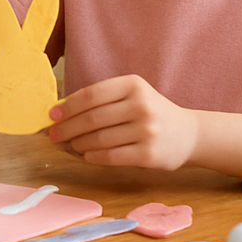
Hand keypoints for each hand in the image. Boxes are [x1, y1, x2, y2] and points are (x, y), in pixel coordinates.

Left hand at [47, 74, 197, 170]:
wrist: (188, 134)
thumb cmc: (151, 113)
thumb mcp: (132, 96)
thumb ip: (102, 100)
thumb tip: (62, 111)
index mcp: (133, 85)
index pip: (91, 94)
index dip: (68, 106)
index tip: (52, 115)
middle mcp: (141, 105)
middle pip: (92, 118)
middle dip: (67, 128)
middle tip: (54, 135)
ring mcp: (147, 131)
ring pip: (99, 139)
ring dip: (78, 143)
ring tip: (71, 144)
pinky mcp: (149, 155)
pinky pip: (111, 156)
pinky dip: (94, 156)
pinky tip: (87, 155)